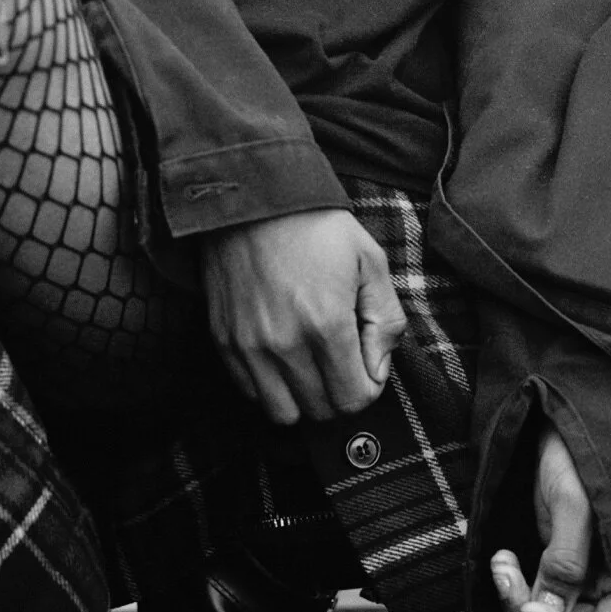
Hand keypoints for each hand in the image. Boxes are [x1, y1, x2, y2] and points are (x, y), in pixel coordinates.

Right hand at [200, 208, 406, 425]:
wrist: (252, 198)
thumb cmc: (316, 226)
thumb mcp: (370, 260)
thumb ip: (386, 319)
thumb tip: (378, 366)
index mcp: (327, 324)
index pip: (355, 399)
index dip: (369, 385)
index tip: (367, 359)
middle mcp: (285, 344)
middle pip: (321, 411)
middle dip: (340, 392)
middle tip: (341, 357)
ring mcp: (249, 346)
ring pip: (284, 413)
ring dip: (304, 396)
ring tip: (311, 362)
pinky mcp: (224, 340)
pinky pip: (250, 392)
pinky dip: (270, 385)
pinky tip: (282, 354)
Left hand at [490, 425, 610, 611]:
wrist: (558, 420)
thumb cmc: (577, 449)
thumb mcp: (572, 500)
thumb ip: (566, 558)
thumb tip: (549, 610)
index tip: (529, 610)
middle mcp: (608, 583)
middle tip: (505, 577)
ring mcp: (581, 575)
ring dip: (518, 605)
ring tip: (500, 563)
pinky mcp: (555, 562)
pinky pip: (536, 598)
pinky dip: (514, 589)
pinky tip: (501, 560)